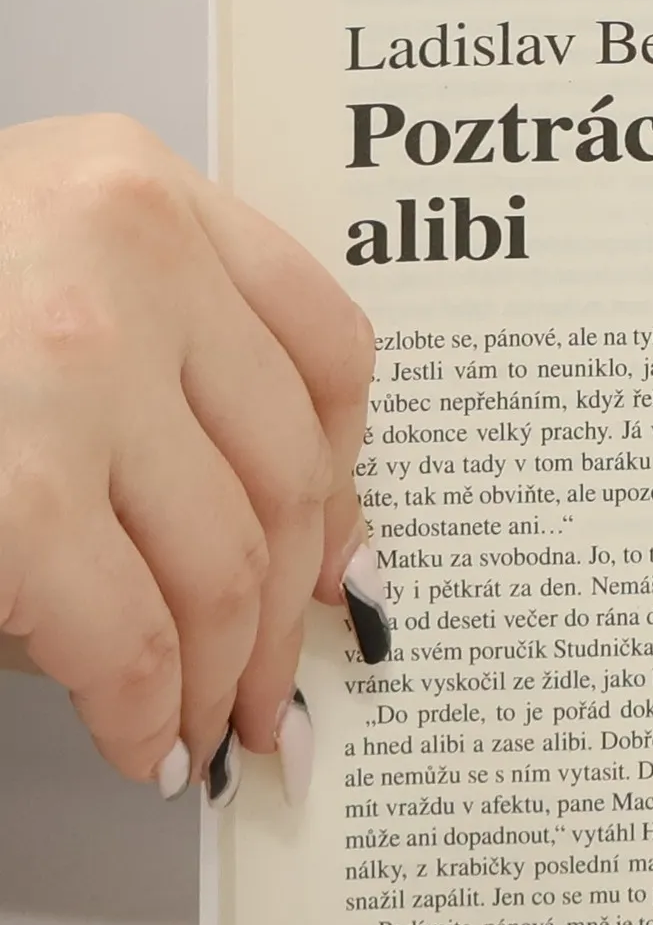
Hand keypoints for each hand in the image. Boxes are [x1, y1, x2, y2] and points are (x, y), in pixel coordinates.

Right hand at [0, 115, 388, 801]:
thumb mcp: (23, 258)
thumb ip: (153, 348)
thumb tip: (298, 542)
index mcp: (134, 183)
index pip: (327, 346)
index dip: (347, 477)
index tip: (339, 554)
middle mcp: (124, 248)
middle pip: (290, 469)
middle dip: (289, 608)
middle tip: (277, 688)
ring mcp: (70, 359)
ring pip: (227, 561)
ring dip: (226, 676)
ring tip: (208, 731)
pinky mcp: (11, 479)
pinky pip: (130, 629)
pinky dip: (145, 708)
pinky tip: (141, 740)